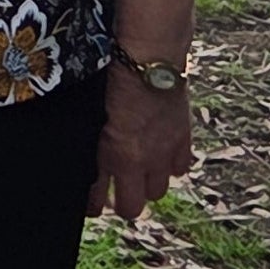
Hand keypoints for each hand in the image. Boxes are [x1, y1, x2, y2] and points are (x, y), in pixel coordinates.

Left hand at [86, 56, 194, 221]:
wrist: (148, 60)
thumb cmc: (113, 79)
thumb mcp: (90, 114)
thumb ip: (92, 143)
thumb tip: (87, 161)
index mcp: (112, 155)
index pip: (98, 201)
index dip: (93, 206)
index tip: (91, 206)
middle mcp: (139, 161)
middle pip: (133, 208)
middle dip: (123, 204)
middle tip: (116, 194)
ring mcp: (164, 153)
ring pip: (158, 192)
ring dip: (148, 185)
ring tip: (138, 172)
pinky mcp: (182, 139)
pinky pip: (180, 169)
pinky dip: (170, 166)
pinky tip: (160, 155)